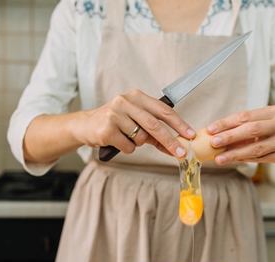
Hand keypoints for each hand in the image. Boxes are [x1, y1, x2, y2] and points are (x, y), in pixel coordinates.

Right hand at [77, 89, 192, 158]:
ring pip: (140, 138)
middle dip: (170, 141)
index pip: (163, 110)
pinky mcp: (107, 129)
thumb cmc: (114, 122)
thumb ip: (154, 131)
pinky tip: (117, 142)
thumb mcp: (134, 120)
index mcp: (136, 96)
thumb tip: (175, 146)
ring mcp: (115, 115)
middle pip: (155, 125)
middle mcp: (125, 102)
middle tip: (181, 153)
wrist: (85, 125)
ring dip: (137, 143)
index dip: (179, 123)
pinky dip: (126, 149)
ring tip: (125, 137)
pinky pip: (128, 146)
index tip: (190, 135)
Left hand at [203, 105, 274, 167]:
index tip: (210, 129)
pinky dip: (246, 159)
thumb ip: (243, 128)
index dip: (226, 122)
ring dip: (235, 154)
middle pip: (252, 130)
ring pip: (257, 148)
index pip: (246, 116)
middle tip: (213, 142)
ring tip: (219, 159)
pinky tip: (234, 160)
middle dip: (230, 136)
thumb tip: (215, 134)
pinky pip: (263, 158)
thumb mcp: (263, 124)